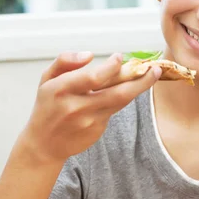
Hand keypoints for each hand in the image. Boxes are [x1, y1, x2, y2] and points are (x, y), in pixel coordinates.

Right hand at [20, 51, 161, 163]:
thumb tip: (89, 55)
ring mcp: (89, 120)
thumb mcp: (47, 79)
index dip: (111, 67)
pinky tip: (129, 88)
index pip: (93, 78)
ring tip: (152, 75)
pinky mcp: (97, 130)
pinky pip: (114, 110)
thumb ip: (65, 61)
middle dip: (140, 80)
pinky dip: (122, 98)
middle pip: (117, 93)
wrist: (44, 143)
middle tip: (154, 68)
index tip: (120, 57)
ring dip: (139, 88)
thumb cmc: (47, 105)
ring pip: (120, 102)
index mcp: (61, 90)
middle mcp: (77, 106)